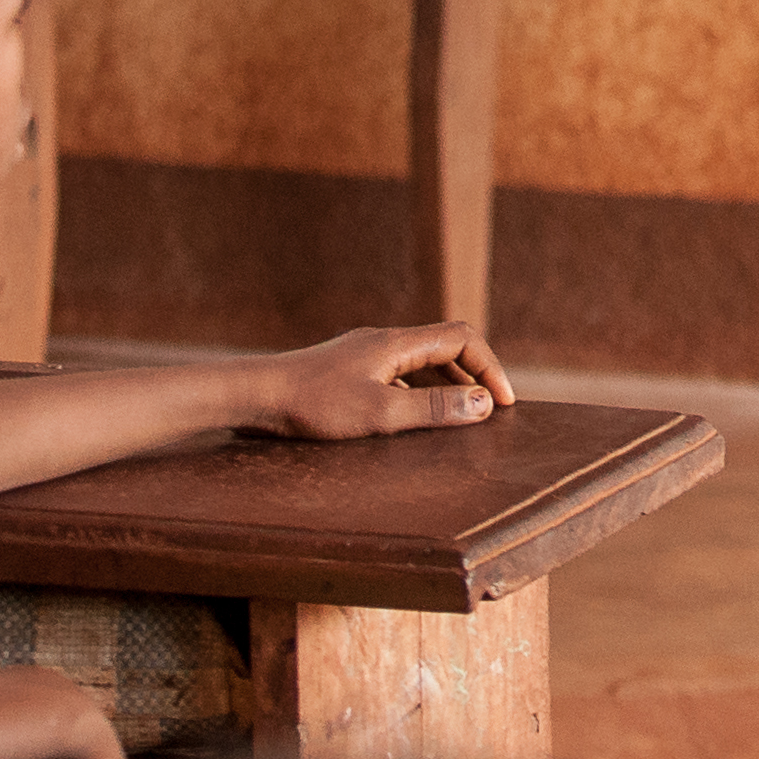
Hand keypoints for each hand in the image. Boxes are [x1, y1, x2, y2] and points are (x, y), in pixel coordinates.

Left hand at [248, 321, 515, 441]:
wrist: (254, 397)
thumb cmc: (312, 405)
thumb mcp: (380, 414)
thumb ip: (433, 408)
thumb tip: (484, 404)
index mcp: (396, 343)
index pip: (462, 337)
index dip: (490, 367)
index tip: (504, 404)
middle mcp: (383, 341)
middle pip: (445, 346)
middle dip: (473, 376)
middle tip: (488, 413)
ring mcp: (363, 355)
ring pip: (420, 362)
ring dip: (446, 384)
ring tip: (457, 418)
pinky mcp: (347, 372)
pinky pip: (397, 376)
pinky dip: (417, 393)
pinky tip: (409, 420)